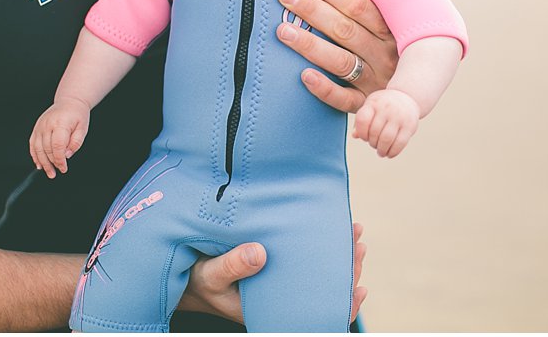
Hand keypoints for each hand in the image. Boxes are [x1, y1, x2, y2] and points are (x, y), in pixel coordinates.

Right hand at [29, 97, 91, 177]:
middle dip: (52, 163)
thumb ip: (76, 143)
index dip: (60, 160)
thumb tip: (67, 155)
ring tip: (49, 172)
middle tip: (58, 171)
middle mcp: (48, 124)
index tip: (64, 168)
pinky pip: (32, 144)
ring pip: (38, 148)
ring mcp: (40, 126)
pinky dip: (35, 155)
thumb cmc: (77, 115)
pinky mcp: (36, 128)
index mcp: (61, 123)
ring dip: (42, 163)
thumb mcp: (83, 128)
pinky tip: (39, 164)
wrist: (70, 102)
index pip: (57, 146)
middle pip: (47, 149)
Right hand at [178, 223, 368, 323]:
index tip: (359, 287)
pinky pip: (306, 262)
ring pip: (320, 275)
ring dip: (339, 256)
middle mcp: (282, 300)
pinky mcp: (277, 267)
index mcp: (273, 310)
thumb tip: (260, 254)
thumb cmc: (200, 279)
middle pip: (324, 293)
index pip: (316, 315)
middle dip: (347, 269)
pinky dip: (322, 248)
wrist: (188, 277)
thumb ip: (232, 265)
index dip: (341, 305)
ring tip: (354, 232)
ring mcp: (282, 284)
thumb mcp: (211, 274)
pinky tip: (335, 235)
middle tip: (358, 242)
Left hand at [277, 0, 399, 113]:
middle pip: (347, 29)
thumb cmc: (400, 25)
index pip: (360, 4)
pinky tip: (302, 75)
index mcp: (394, 24)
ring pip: (340, 61)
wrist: (412, 85)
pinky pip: (344, 100)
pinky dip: (323, 88)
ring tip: (281, 30)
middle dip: (314, 10)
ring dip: (310, 45)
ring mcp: (377, 81)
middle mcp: (387, 52)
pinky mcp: (367, 106)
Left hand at [353, 90, 419, 157]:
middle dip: (372, 143)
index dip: (361, 133)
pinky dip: (393, 152)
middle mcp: (386, 108)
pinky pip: (400, 143)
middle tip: (374, 145)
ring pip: (386, 139)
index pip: (362, 120)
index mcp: (374, 103)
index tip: (365, 137)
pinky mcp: (410, 125)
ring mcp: (399, 116)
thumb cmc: (383, 106)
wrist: (407, 97)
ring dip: (382, 150)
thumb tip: (354, 135)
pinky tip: (390, 154)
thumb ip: (362, 121)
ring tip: (381, 152)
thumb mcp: (371, 107)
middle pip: (374, 132)